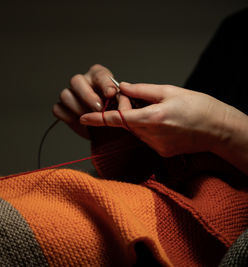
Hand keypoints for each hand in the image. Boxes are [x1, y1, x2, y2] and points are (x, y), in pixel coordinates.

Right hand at [52, 64, 131, 138]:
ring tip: (90, 118)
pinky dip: (68, 116)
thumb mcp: (122, 105)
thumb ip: (119, 98)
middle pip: (76, 81)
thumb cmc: (115, 113)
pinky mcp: (62, 108)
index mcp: (98, 76)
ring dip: (78, 108)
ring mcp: (70, 94)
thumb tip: (115, 96)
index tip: (111, 94)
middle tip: (99, 108)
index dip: (105, 83)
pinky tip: (80, 122)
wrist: (107, 130)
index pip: (99, 74)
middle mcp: (82, 82)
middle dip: (88, 95)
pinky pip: (58, 109)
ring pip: (65, 95)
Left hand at [80, 82, 229, 156]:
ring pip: (136, 130)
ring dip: (139, 120)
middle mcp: (151, 135)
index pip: (117, 119)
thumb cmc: (198, 106)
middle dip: (127, 110)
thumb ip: (142, 90)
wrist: (219, 130)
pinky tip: (165, 123)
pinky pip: (146, 138)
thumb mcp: (169, 91)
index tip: (82, 118)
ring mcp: (155, 146)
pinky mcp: (160, 152)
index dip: (98, 119)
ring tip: (159, 111)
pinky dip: (149, 129)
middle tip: (142, 99)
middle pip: (127, 122)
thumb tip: (121, 86)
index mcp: (151, 118)